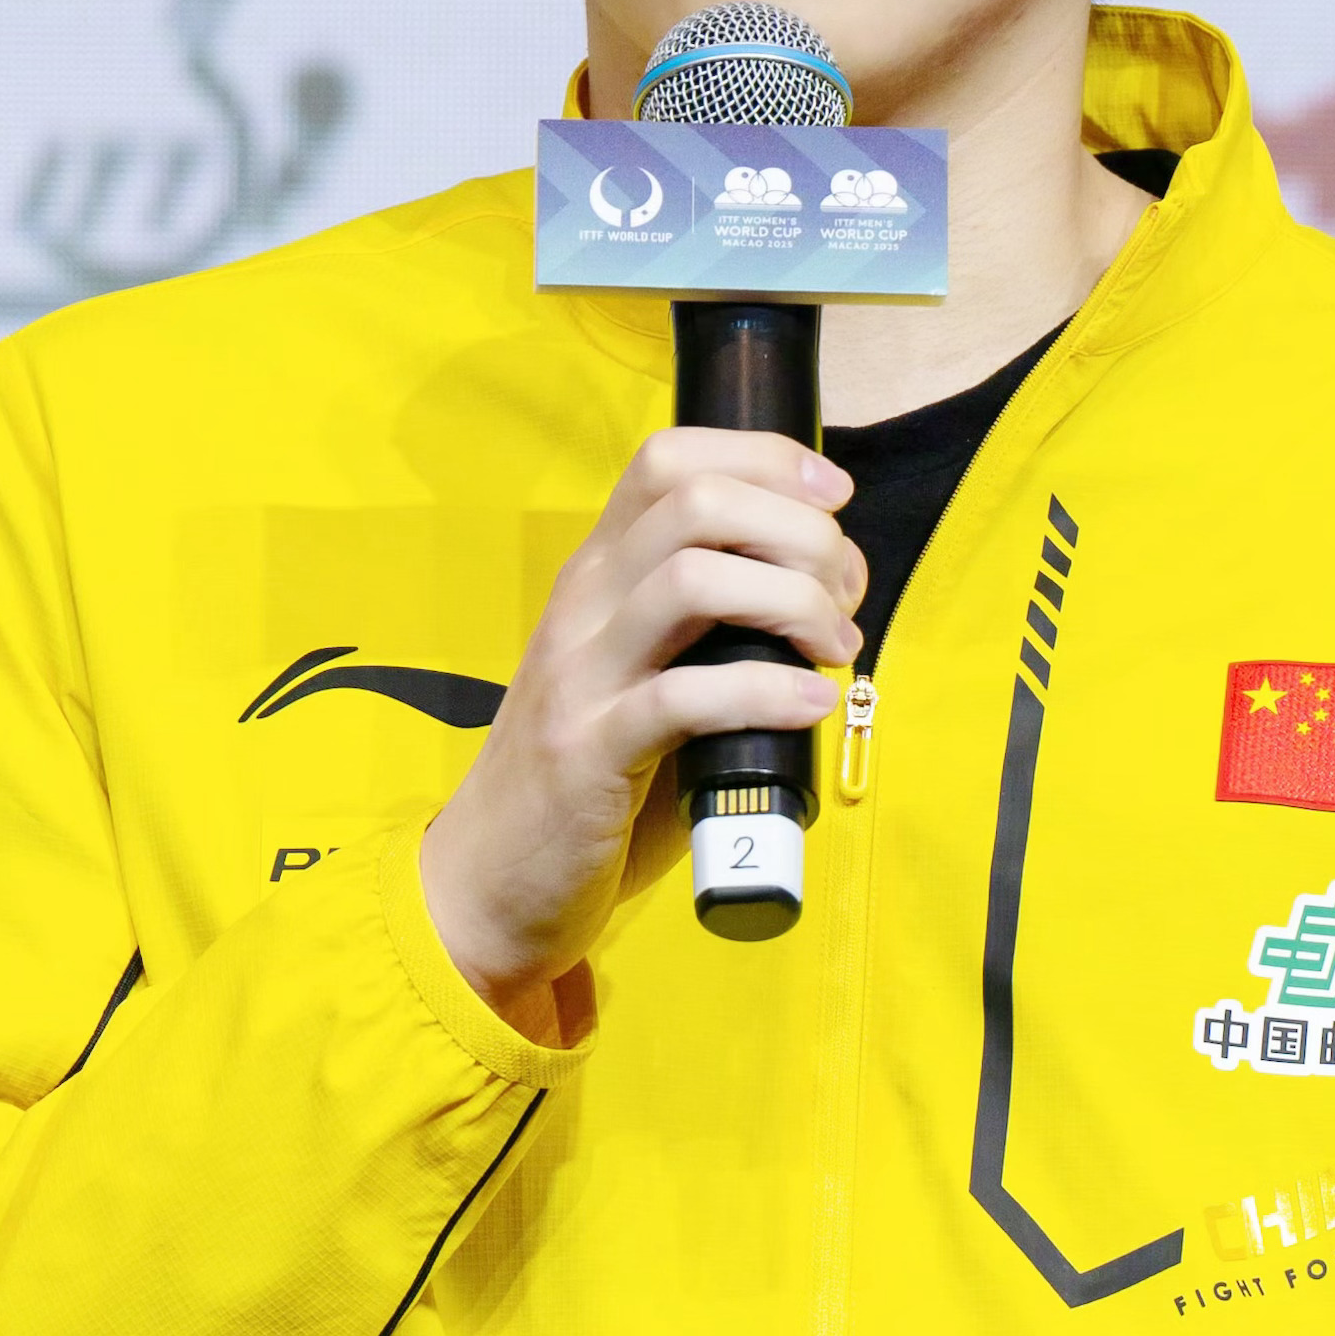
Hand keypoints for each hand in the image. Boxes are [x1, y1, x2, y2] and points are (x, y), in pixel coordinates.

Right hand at [418, 428, 862, 1037]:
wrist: (489, 878)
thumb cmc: (593, 778)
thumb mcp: (642, 674)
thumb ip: (710, 630)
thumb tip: (828, 602)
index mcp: (598, 573)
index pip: (669, 460)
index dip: (763, 457)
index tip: (832, 496)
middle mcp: (583, 603)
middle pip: (695, 503)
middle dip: (799, 532)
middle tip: (845, 595)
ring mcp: (580, 673)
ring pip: (692, 578)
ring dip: (793, 601)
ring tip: (835, 648)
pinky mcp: (587, 751)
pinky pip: (684, 696)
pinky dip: (767, 691)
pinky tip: (810, 705)